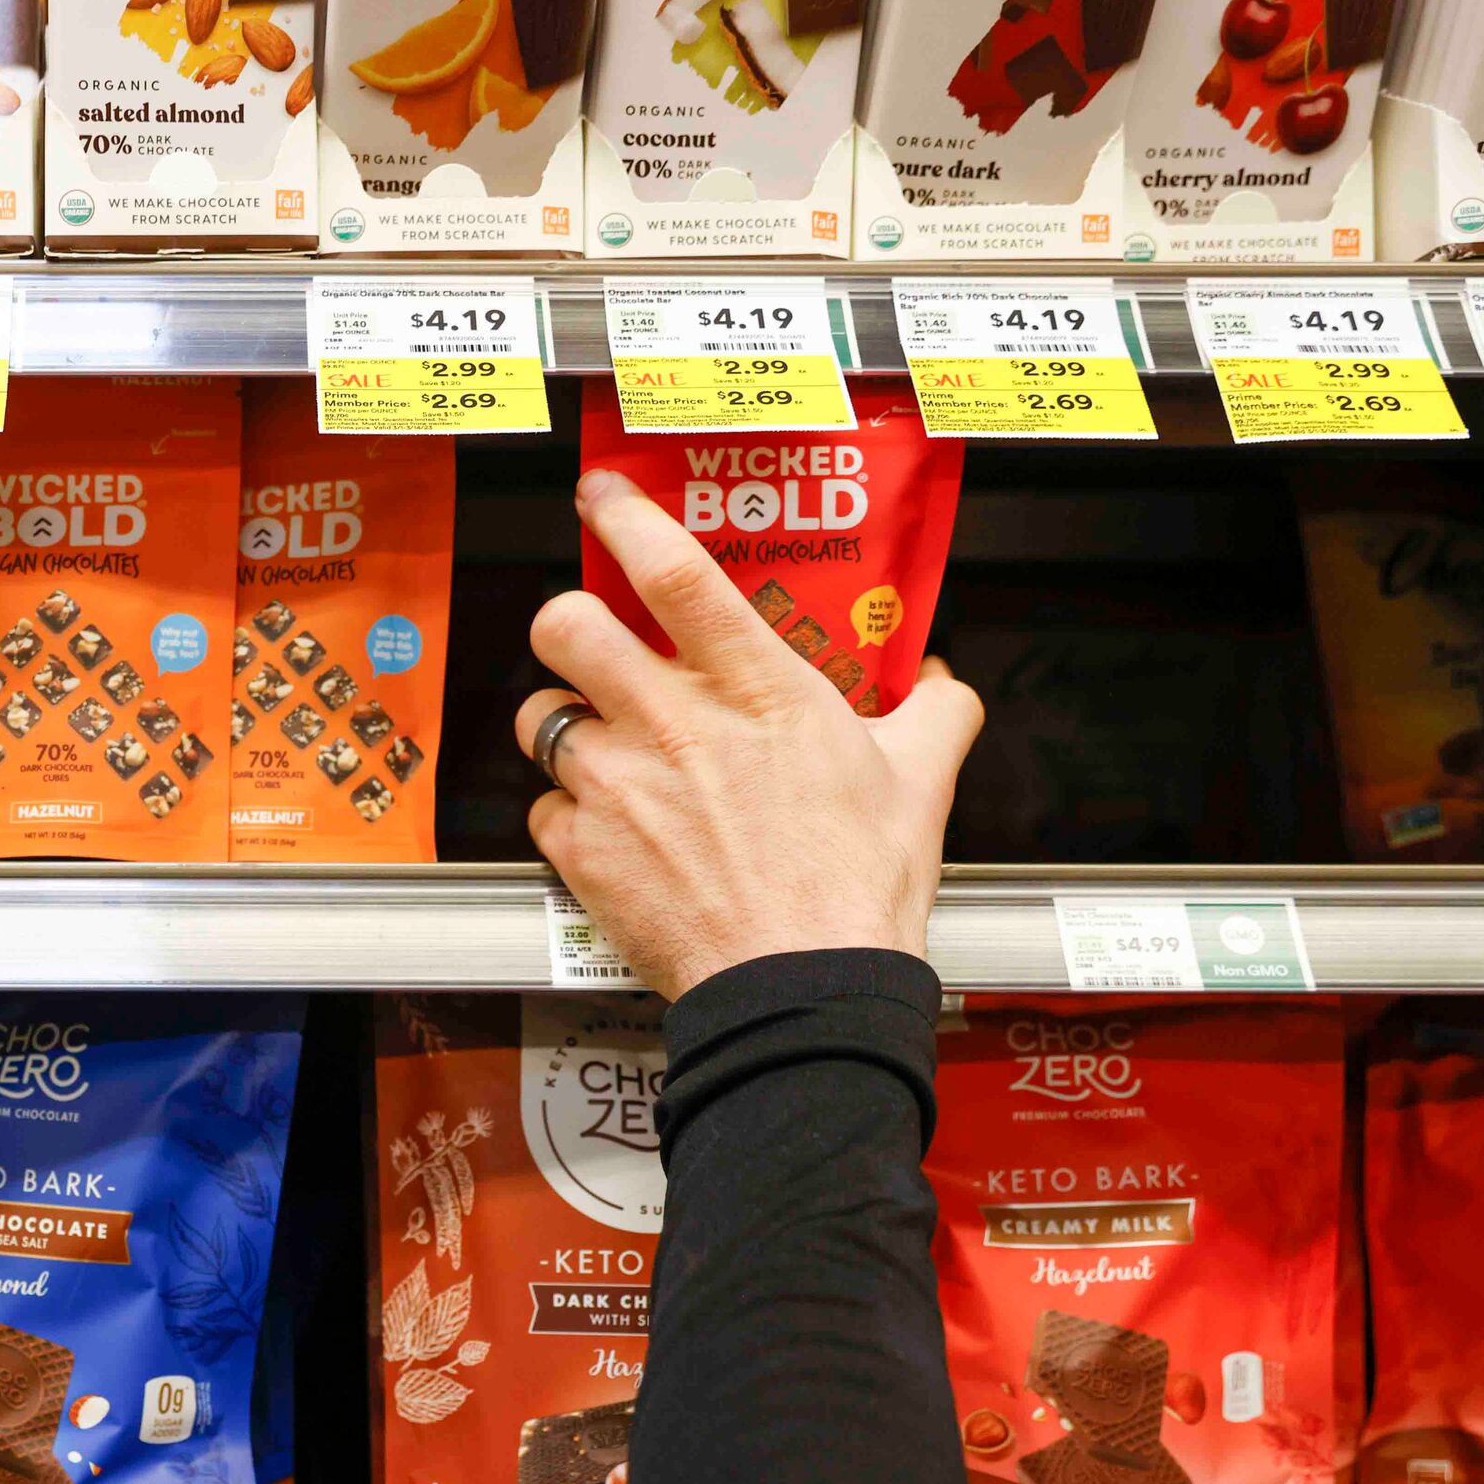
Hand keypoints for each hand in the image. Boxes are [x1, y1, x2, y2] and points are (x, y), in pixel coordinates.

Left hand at [515, 470, 983, 999]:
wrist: (803, 989)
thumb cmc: (858, 889)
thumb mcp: (921, 781)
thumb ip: (934, 710)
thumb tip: (942, 679)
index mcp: (755, 689)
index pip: (671, 572)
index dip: (624, 518)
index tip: (601, 494)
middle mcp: (673, 724)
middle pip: (566, 627)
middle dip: (564, 622)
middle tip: (585, 641)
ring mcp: (618, 787)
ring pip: (541, 718)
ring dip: (563, 724)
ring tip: (601, 747)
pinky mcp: (583, 850)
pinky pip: (545, 807)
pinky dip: (570, 815)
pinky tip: (611, 831)